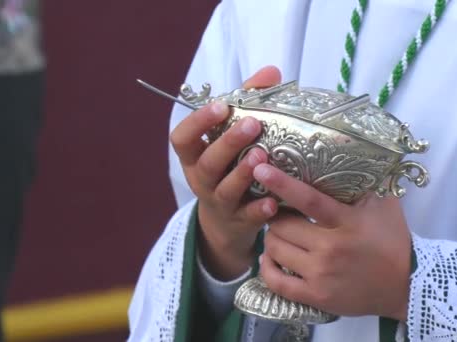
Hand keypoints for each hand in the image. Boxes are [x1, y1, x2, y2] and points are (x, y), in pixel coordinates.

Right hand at [170, 66, 281, 279]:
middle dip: (228, 142)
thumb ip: (248, 102)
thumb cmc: (230, 167)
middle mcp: (202, 179)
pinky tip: (273, 201)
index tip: (219, 106)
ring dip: (242, 173)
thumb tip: (271, 72)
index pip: (182, 138)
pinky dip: (260, 209)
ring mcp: (220, 202)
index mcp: (195, 156)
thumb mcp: (230, 138)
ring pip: (225, 189)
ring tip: (262, 155)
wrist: (226, 222)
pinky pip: (248, 217)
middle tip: (253, 124)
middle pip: (208, 162)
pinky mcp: (239, 222)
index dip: (198, 122)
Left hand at [253, 163, 411, 320]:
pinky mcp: (316, 296)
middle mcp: (331, 248)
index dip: (282, 184)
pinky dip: (267, 267)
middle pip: (283, 226)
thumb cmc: (393, 239)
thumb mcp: (384, 204)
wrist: (406, 285)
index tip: (261, 169)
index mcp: (347, 222)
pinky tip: (270, 257)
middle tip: (278, 212)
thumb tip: (351, 149)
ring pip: (276, 250)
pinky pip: (277, 281)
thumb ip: (367, 180)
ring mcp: (322, 275)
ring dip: (271, 238)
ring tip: (279, 233)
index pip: (309, 200)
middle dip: (275, 215)